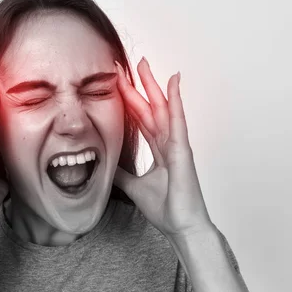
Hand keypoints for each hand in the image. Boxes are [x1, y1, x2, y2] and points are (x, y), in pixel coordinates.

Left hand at [113, 58, 213, 240]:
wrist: (181, 226)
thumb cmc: (166, 209)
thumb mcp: (134, 187)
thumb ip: (123, 174)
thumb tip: (108, 167)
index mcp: (158, 151)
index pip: (141, 120)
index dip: (130, 101)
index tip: (118, 84)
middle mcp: (167, 144)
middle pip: (150, 108)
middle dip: (139, 86)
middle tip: (129, 65)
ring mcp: (176, 144)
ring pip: (162, 108)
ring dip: (153, 85)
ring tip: (144, 64)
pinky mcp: (183, 149)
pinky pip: (178, 119)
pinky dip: (175, 99)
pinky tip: (173, 81)